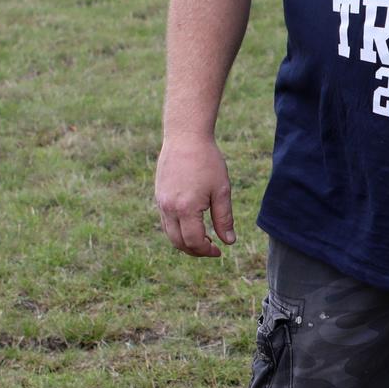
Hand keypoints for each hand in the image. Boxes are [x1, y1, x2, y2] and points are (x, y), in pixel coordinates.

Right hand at [155, 137, 235, 256]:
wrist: (185, 137)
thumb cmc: (207, 161)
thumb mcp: (221, 190)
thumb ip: (224, 218)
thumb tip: (229, 241)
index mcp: (186, 208)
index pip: (193, 242)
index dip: (206, 251)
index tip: (219, 250)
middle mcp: (169, 208)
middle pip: (178, 243)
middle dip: (195, 250)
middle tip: (211, 248)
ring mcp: (161, 202)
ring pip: (169, 234)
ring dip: (185, 241)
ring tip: (203, 238)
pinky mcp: (159, 196)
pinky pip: (165, 221)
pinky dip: (177, 229)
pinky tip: (192, 223)